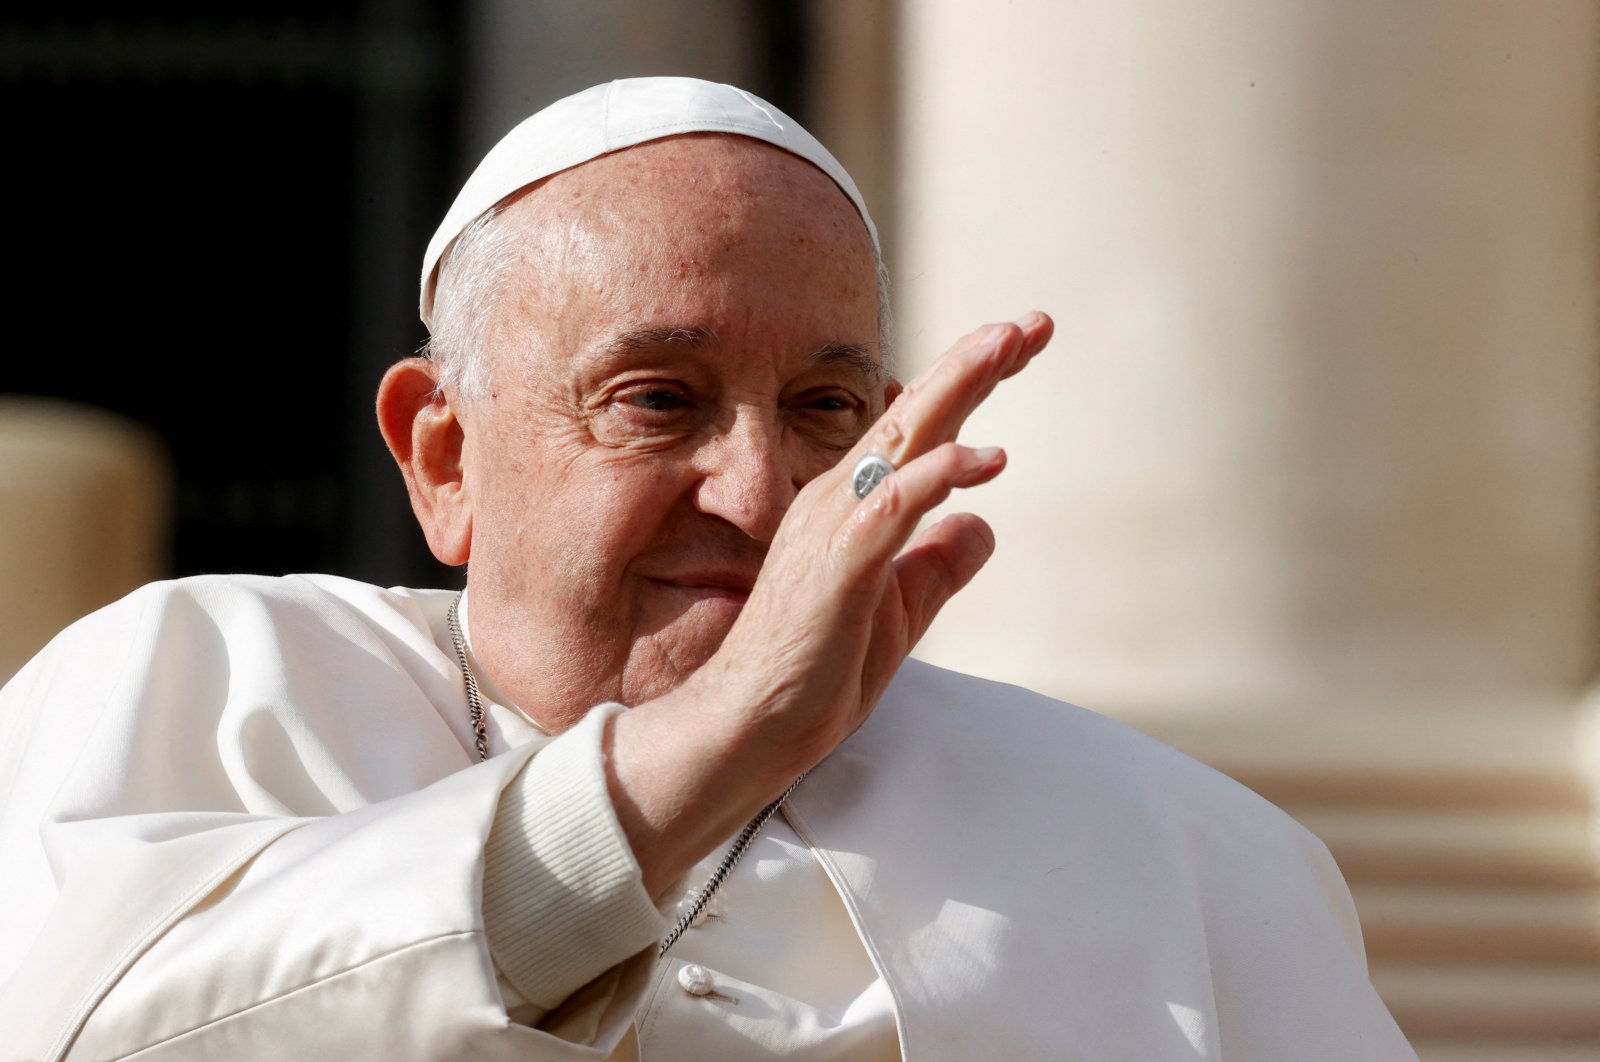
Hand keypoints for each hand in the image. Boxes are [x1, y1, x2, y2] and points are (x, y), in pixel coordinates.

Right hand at [608, 312, 1054, 893]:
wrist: (753, 724)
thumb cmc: (817, 669)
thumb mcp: (903, 611)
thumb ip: (939, 564)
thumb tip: (984, 523)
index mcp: (856, 505)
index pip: (921, 429)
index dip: (971, 380)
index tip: (1022, 340)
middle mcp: (841, 499)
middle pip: (917, 413)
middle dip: (976, 360)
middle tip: (1034, 321)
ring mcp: (835, 527)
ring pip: (903, 439)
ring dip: (959, 388)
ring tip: (1010, 345)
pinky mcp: (837, 564)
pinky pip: (893, 506)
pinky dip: (939, 475)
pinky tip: (987, 457)